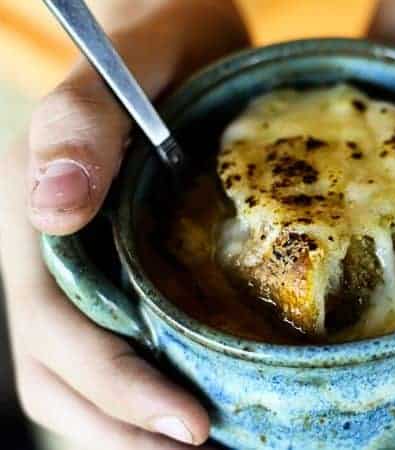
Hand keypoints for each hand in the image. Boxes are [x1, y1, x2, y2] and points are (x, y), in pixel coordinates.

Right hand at [0, 1, 247, 447]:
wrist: (171, 37)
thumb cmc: (155, 43)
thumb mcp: (127, 65)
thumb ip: (80, 123)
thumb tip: (52, 210)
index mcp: (34, 217)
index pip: (61, 331)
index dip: (118, 388)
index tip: (190, 425)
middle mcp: (46, 254)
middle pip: (61, 372)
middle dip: (124, 428)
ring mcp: (75, 267)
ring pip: (73, 375)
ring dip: (124, 428)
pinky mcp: (110, 270)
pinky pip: (105, 346)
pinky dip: (136, 394)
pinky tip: (186, 406)